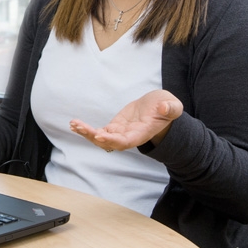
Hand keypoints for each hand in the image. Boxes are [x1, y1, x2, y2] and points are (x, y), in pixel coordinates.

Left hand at [69, 89, 183, 151]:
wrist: (160, 106)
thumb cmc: (166, 106)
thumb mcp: (172, 105)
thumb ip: (170, 108)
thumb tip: (163, 107)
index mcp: (142, 133)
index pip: (126, 141)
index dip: (112, 140)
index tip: (99, 135)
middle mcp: (129, 136)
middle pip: (109, 142)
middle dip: (93, 136)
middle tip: (80, 127)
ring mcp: (120, 132)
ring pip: (101, 138)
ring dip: (87, 133)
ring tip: (74, 124)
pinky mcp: (115, 127)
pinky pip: (99, 131)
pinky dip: (87, 129)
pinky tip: (74, 124)